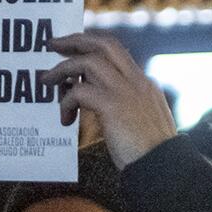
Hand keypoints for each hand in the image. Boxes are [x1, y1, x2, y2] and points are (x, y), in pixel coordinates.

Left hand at [40, 32, 177, 168]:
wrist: (165, 171)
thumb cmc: (149, 156)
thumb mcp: (141, 122)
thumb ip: (123, 106)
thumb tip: (93, 101)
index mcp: (144, 84)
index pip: (116, 52)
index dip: (91, 47)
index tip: (72, 49)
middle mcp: (137, 81)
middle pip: (104, 44)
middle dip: (76, 40)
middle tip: (52, 43)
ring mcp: (126, 92)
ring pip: (88, 62)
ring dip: (63, 69)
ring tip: (46, 81)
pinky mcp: (113, 106)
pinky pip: (79, 91)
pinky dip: (66, 101)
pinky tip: (65, 119)